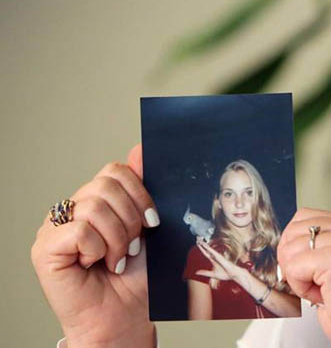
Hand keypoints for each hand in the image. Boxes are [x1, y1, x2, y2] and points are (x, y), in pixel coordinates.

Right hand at [31, 145, 156, 347]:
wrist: (126, 317)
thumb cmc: (137, 278)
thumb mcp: (148, 227)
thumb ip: (141, 189)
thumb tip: (140, 148)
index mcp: (96, 201)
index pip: (115, 171)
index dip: (139, 193)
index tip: (152, 221)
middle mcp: (73, 210)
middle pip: (106, 185)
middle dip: (131, 218)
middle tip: (134, 246)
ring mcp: (55, 228)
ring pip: (94, 207)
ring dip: (117, 238)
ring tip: (118, 259)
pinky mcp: (45, 248)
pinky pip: (79, 230)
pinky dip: (98, 248)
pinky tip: (97, 264)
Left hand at [195, 240, 246, 282]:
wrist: (233, 275)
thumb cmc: (226, 274)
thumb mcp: (213, 274)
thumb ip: (205, 273)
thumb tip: (196, 272)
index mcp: (213, 261)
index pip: (206, 253)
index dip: (201, 249)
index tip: (198, 245)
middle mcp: (215, 257)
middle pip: (206, 250)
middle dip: (201, 245)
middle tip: (197, 240)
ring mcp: (217, 256)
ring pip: (208, 249)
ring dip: (203, 244)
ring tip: (198, 240)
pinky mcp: (219, 256)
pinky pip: (212, 251)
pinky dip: (207, 247)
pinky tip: (204, 244)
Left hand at [278, 208, 330, 347]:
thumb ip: (326, 246)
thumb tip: (289, 241)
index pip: (308, 217)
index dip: (297, 246)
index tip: (309, 270)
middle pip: (296, 228)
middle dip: (294, 260)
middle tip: (315, 284)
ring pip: (291, 247)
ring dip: (299, 276)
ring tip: (324, 291)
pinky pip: (294, 266)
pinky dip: (300, 287)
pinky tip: (322, 297)